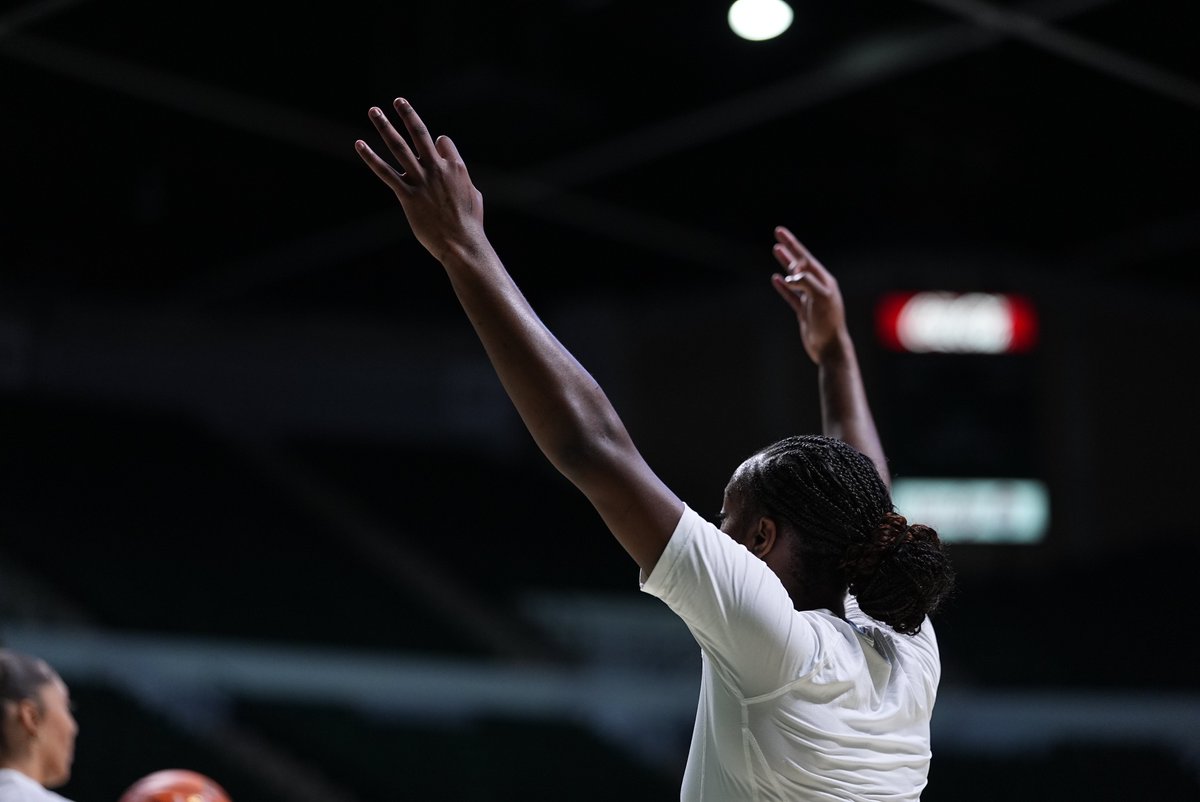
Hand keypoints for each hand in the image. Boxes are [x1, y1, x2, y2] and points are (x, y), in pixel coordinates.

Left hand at [355, 98, 484, 262]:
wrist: (462, 243)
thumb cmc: (470, 223)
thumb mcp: (474, 196)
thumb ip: (463, 180)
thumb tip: (459, 174)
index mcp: (456, 167)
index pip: (442, 142)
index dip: (438, 145)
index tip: (435, 151)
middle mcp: (437, 168)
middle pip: (420, 134)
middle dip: (408, 115)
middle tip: (398, 101)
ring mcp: (421, 180)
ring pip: (399, 147)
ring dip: (385, 126)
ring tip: (374, 111)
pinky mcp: (407, 195)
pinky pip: (385, 172)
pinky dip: (371, 157)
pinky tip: (360, 145)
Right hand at [770, 226, 847, 364]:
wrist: (829, 347)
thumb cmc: (828, 322)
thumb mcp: (820, 298)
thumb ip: (806, 282)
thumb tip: (790, 275)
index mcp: (824, 281)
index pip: (806, 259)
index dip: (794, 245)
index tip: (780, 237)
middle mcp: (818, 287)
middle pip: (800, 263)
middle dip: (789, 248)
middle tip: (778, 232)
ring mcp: (810, 299)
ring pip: (794, 277)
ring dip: (785, 263)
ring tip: (775, 250)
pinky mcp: (804, 311)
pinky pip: (791, 295)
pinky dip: (783, 286)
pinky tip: (776, 279)